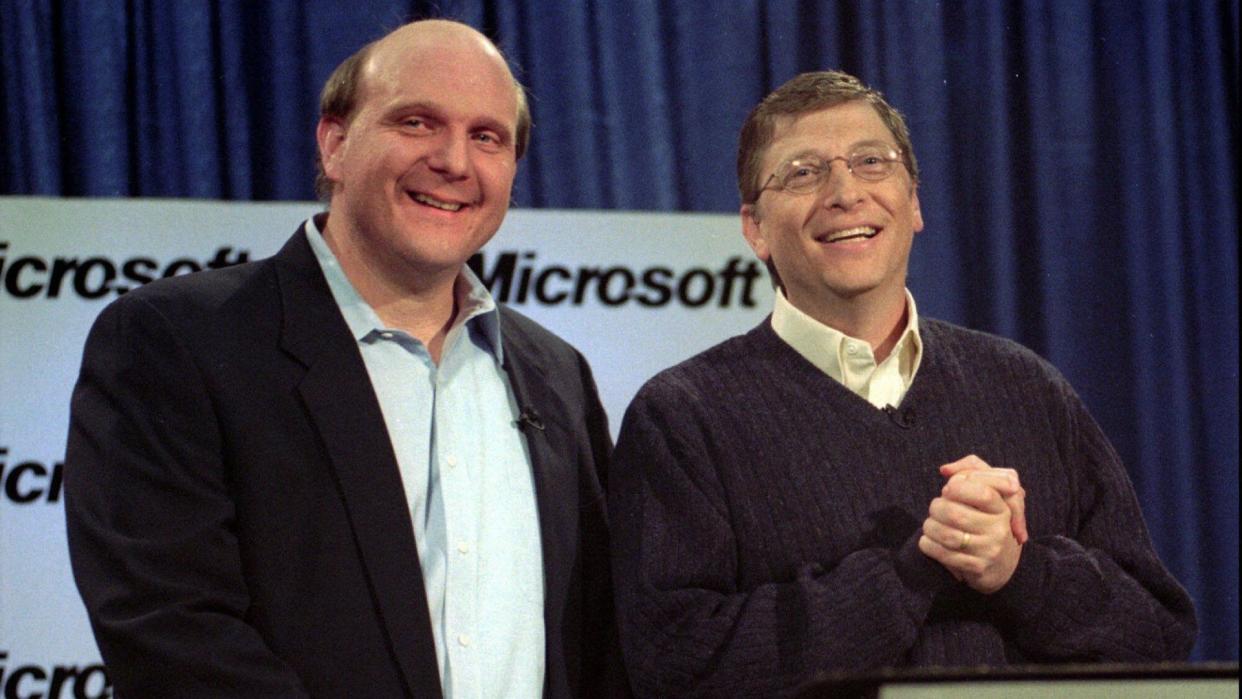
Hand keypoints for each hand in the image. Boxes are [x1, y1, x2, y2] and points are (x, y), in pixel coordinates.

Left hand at [918, 455, 1023, 593]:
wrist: (1000, 564)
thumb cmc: (987, 519)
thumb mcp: (989, 490)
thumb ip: (971, 468)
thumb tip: (945, 470)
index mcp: (1003, 508)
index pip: (983, 492)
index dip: (959, 487)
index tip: (948, 489)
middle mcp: (999, 529)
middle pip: (955, 514)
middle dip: (936, 508)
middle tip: (935, 508)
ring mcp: (989, 550)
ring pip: (947, 535)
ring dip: (929, 526)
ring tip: (929, 524)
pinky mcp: (977, 568)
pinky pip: (944, 554)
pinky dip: (928, 545)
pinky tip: (927, 540)